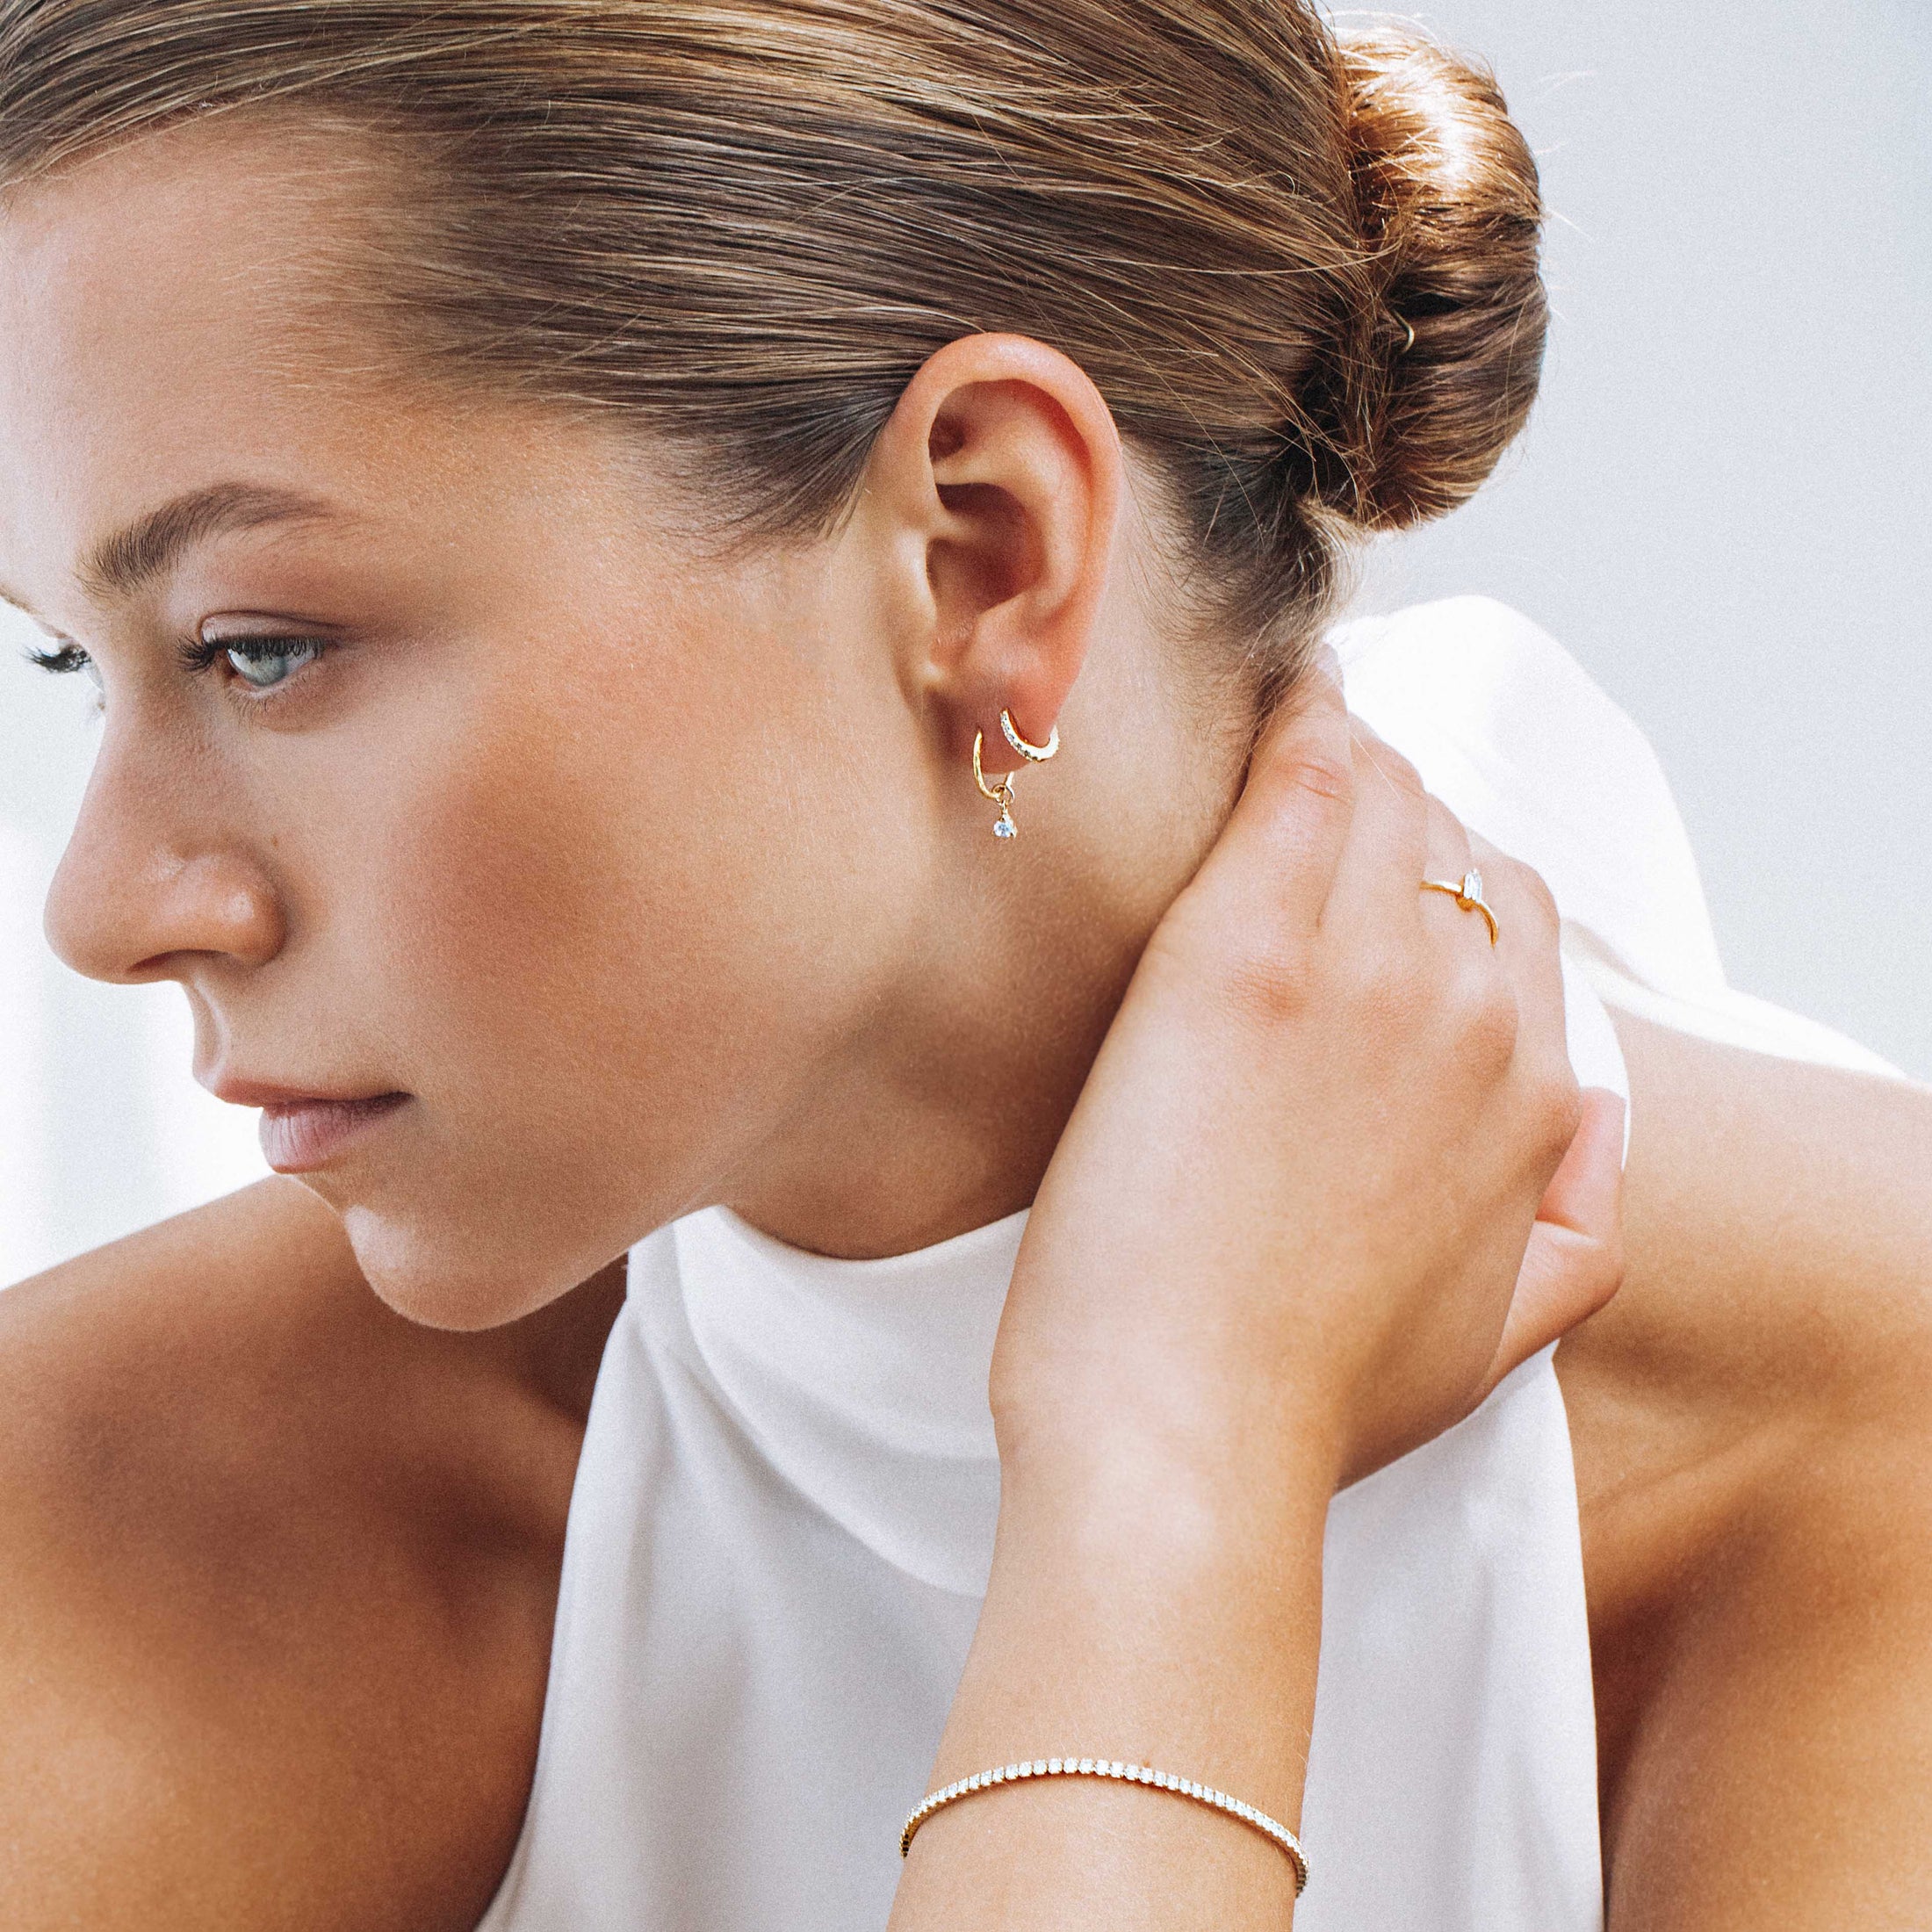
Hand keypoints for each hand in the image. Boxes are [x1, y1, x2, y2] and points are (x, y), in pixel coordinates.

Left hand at [992, 654, 1624, 1498]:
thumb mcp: (1511, 1330)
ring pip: (1378, 790)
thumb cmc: (1313, 1395)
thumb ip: (1585, 1217)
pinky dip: (1292, 727)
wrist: (1185, 1434)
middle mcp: (1470, 1008)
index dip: (1432, 878)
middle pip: (1443, 838)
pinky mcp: (1242, 952)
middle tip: (1298, 803)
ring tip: (1274, 756)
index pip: (1509, 911)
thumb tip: (1605, 1118)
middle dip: (1378, 814)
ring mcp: (1361, 970)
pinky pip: (1297, 777)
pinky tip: (1269, 708)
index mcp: (1532, 1086)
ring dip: (1334, 760)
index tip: (1364, 872)